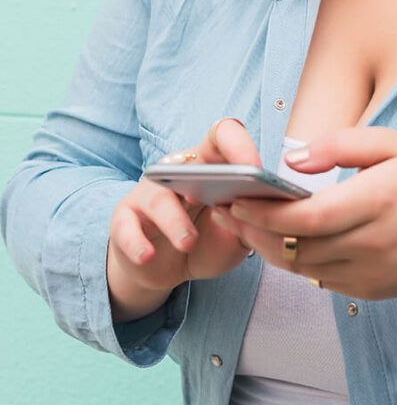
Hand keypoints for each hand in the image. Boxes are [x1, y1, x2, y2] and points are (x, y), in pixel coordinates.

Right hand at [107, 118, 260, 320]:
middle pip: (190, 162)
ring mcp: (148, 194)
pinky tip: (147, 256)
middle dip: (208, 177)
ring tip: (188, 241)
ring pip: (159, 198)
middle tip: (227, 199)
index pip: (223, 136)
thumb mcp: (236, 236)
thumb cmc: (208, 241)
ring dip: (175, 221)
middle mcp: (177, 171)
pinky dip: (136, 243)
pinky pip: (125, 228)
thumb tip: (263, 213)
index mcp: (210, 164)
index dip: (239, 146)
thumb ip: (249, 222)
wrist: (168, 269)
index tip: (256, 170)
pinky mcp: (124, 220)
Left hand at [212, 127, 396, 299]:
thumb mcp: (394, 144)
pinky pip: (319, 279)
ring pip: (301, 268)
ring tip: (243, 225)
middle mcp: (371, 243)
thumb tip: (291, 160)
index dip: (264, 212)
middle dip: (252, 231)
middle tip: (224, 211)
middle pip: (294, 248)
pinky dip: (295, 261)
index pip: (305, 216)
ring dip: (267, 249)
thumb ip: (340, 145)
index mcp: (376, 201)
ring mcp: (370, 273)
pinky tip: (280, 240)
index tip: (235, 196)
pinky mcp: (369, 290)